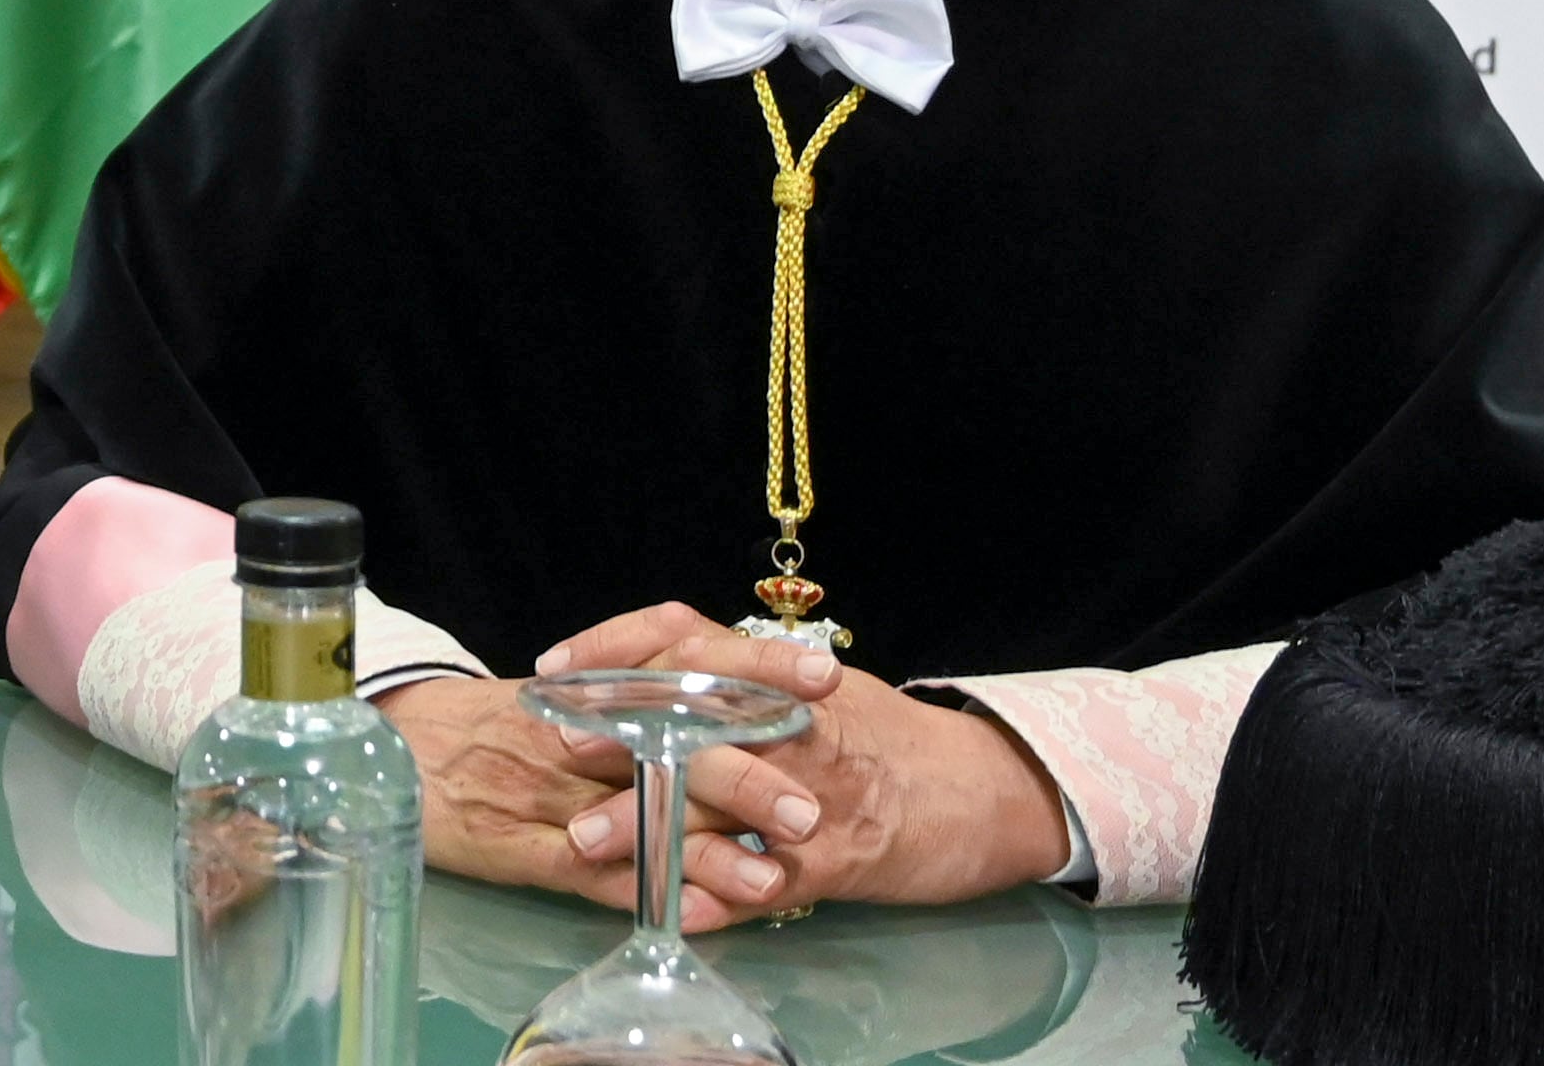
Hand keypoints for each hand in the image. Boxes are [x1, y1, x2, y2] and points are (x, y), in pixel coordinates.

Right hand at [375, 668, 788, 928]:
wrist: (389, 742)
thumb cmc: (484, 720)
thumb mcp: (560, 690)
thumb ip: (632, 691)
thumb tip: (724, 693)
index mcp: (596, 683)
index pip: (687, 664)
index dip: (756, 668)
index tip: (825, 676)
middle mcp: (581, 730)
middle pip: (674, 744)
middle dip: (749, 775)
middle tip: (812, 807)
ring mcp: (554, 791)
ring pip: (643, 818)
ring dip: (710, 850)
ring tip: (770, 878)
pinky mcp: (523, 846)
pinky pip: (594, 875)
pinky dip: (644, 893)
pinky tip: (693, 917)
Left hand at [538, 604, 1070, 914]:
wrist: (986, 791)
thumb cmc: (883, 738)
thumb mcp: (809, 687)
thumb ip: (735, 675)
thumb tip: (642, 670)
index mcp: (780, 675)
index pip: (686, 635)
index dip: (616, 646)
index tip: (557, 667)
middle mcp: (795, 722)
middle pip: (696, 713)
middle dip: (624, 730)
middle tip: (563, 748)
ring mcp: (818, 791)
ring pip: (724, 798)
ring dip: (652, 822)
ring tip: (588, 843)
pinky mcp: (842, 859)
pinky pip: (770, 878)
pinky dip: (720, 894)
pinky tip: (672, 908)